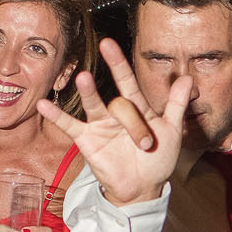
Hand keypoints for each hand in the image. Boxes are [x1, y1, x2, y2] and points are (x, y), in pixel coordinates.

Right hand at [36, 39, 191, 207]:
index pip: (127, 80)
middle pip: (121, 103)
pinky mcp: (87, 140)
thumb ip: (176, 104)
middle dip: (135, 124)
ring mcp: (100, 125)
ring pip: (95, 105)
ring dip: (89, 93)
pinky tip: (43, 105)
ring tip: (83, 78)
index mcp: (136, 108)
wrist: (143, 187)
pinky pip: (70, 126)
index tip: (107, 43)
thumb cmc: (157, 158)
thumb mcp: (172, 131)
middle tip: (146, 143)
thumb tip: (188, 78)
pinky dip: (57, 116)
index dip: (118, 63)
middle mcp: (116, 113)